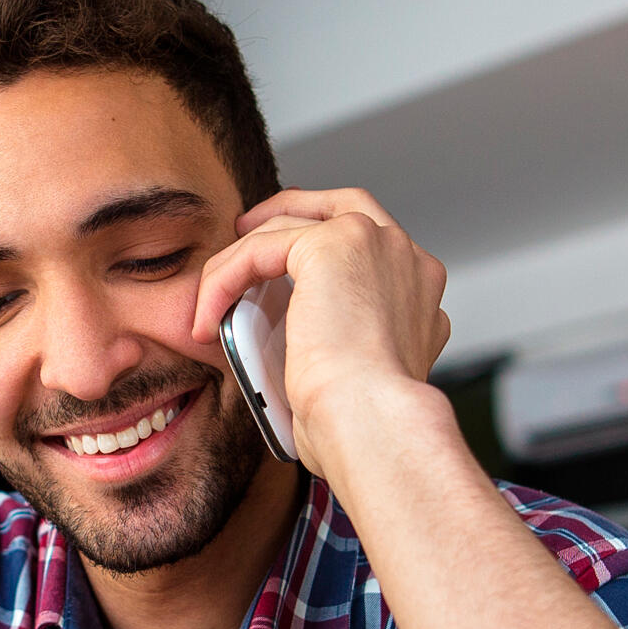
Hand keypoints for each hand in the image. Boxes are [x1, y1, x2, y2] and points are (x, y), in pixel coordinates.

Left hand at [193, 187, 451, 472]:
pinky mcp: (334, 244)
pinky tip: (207, 314)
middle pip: (345, 205)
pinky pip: (261, 245)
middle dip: (293, 211)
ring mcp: (376, 243)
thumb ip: (340, 347)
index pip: (372, 246)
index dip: (325, 243)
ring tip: (210, 300)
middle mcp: (407, 257)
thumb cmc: (362, 423)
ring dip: (240, 261)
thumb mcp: (355, 376)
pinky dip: (225, 276)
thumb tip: (303, 356)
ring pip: (291, 227)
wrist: (372, 421)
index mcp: (420, 289)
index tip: (284, 261)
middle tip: (247, 230)